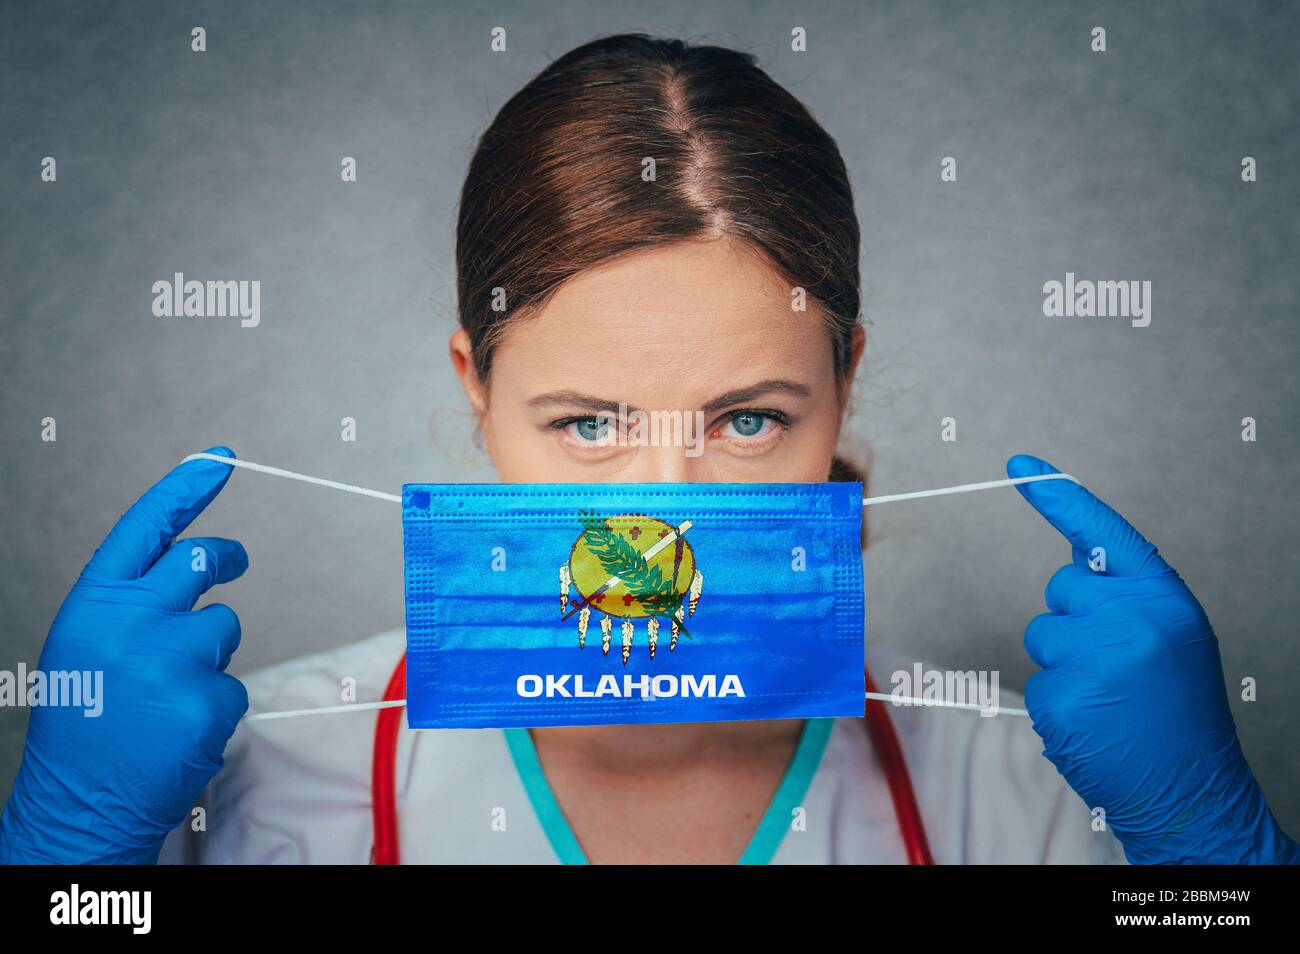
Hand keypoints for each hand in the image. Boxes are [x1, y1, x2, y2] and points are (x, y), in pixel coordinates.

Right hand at [0, 447, 248, 863]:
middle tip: (235, 561)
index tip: (220, 458)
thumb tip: (196, 560)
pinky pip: (234, 684)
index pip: (147, 527)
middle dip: (226, 558)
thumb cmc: (86, 720)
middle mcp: (130, 621)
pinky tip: (177, 730)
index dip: (186, 488)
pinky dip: (214, 705)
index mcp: (94, 603)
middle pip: (201, 560)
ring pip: (225, 625)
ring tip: (166, 695)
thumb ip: (133, 601)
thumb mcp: (89, 645)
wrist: (77, 803)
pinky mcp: (206, 698)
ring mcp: (171, 659)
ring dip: (210, 654)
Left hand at [1008, 454, 1297, 864]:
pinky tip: (1094, 723)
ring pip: (1042, 635)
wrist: (1193, 790)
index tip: (1019, 464)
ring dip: (1064, 663)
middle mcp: (1130, 620)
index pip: (1102, 533)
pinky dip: (1057, 703)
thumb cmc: (1179, 710)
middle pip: (1060, 589)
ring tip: (1108, 698)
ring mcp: (1093, 659)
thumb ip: (1126, 595)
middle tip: (1116, 665)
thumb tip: (1073, 556)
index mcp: (1162, 598)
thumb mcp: (1171, 636)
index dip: (1058, 496)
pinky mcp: (1062, 698)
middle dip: (1075, 620)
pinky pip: (1036, 681)